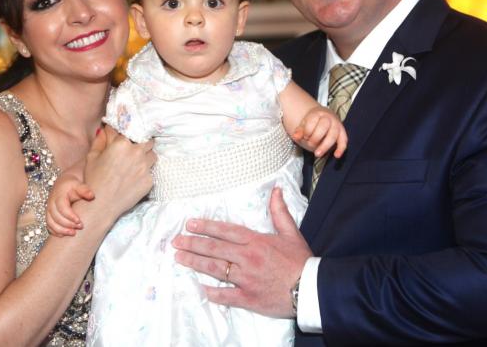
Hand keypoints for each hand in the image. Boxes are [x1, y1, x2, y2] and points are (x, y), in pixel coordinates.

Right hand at [46, 170, 94, 236]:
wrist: (64, 183)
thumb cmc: (73, 185)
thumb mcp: (79, 185)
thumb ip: (84, 190)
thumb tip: (92, 195)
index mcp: (58, 196)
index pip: (62, 208)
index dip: (70, 216)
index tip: (79, 221)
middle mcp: (51, 203)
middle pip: (56, 217)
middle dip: (67, 224)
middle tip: (80, 227)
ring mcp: (49, 210)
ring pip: (50, 223)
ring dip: (61, 230)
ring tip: (73, 233)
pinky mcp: (49, 215)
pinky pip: (48, 225)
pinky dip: (55, 231)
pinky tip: (63, 235)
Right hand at [84, 126, 154, 218]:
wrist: (101, 205)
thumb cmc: (94, 180)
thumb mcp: (92, 157)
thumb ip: (100, 140)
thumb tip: (104, 130)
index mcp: (122, 143)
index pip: (126, 129)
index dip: (121, 132)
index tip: (119, 134)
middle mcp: (136, 152)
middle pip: (146, 139)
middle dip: (140, 141)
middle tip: (133, 147)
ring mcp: (145, 167)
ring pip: (152, 154)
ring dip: (146, 155)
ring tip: (136, 162)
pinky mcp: (149, 180)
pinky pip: (151, 171)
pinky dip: (145, 171)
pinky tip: (134, 177)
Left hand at [172, 187, 311, 317]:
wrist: (311, 289)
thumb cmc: (300, 261)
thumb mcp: (291, 232)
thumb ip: (279, 212)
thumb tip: (275, 190)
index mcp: (256, 241)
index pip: (225, 231)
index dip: (206, 227)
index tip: (190, 224)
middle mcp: (247, 258)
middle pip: (214, 249)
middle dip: (192, 244)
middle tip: (175, 242)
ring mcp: (246, 279)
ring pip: (215, 269)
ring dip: (194, 263)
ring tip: (179, 258)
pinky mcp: (248, 297)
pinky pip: (225, 295)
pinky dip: (211, 292)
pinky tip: (198, 288)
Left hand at [292, 107, 347, 157]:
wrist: (323, 117)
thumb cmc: (312, 123)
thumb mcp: (304, 125)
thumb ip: (300, 130)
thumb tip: (296, 136)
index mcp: (318, 113)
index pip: (313, 121)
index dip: (307, 130)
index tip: (304, 136)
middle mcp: (329, 118)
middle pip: (324, 127)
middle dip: (315, 138)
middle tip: (309, 144)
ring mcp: (337, 125)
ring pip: (333, 135)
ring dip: (325, 146)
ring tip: (317, 154)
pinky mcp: (342, 133)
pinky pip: (344, 141)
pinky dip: (341, 148)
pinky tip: (336, 155)